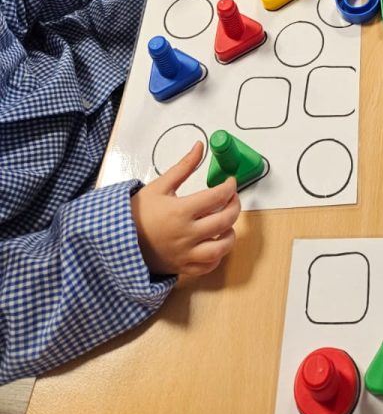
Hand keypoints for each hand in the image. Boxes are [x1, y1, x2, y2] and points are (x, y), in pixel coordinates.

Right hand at [131, 142, 239, 277]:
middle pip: (224, 221)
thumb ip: (184, 166)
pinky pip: (208, 267)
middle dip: (234, 206)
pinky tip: (215, 242)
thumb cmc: (139, 211)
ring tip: (226, 224)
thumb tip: (200, 146)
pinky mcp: (182, 267)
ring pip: (220, 249)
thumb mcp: (160, 185)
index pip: (217, 197)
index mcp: (180, 211)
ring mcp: (185, 254)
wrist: (118, 239)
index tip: (230, 182)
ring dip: (229, 235)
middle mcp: (186, 234)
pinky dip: (217, 256)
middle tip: (232, 198)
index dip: (229, 187)